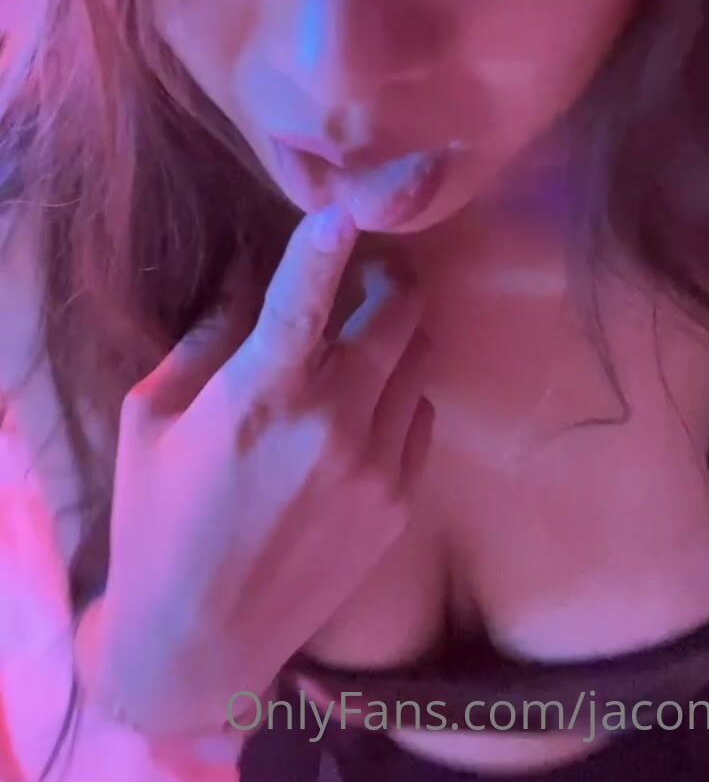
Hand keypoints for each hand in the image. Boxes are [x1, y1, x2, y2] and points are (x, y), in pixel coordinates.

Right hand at [91, 205, 433, 737]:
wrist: (199, 639)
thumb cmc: (158, 519)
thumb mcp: (150, 418)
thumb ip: (206, 339)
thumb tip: (247, 278)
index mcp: (260, 394)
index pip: (306, 292)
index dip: (330, 238)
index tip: (348, 204)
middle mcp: (331, 422)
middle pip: (398, 312)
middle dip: (388, 277)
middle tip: (369, 271)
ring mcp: (375, 466)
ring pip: (419, 359)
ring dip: (399, 333)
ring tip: (366, 335)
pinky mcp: (399, 504)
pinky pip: (422, 417)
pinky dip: (402, 394)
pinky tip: (367, 405)